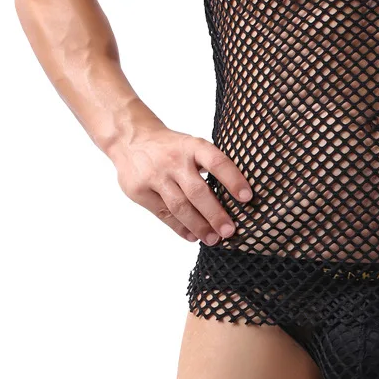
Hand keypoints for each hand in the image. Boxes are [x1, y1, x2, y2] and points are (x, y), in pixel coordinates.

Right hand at [109, 127, 251, 243]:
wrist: (131, 139)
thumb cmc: (172, 147)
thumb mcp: (192, 146)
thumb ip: (210, 165)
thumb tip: (237, 195)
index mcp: (193, 146)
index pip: (217, 162)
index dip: (233, 179)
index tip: (247, 197)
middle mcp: (175, 160)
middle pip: (197, 191)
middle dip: (215, 214)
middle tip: (230, 231)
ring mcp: (155, 176)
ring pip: (180, 206)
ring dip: (198, 226)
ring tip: (213, 239)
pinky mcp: (140, 191)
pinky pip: (163, 214)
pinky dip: (179, 228)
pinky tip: (192, 236)